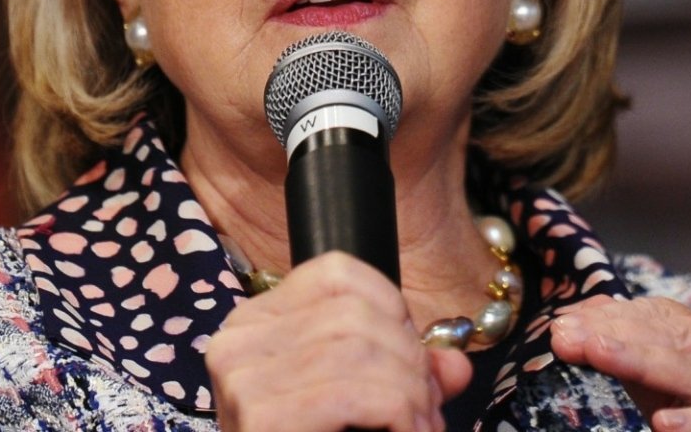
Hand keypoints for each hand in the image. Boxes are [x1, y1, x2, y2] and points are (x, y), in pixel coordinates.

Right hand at [206, 251, 472, 431]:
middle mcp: (237, 341)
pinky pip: (359, 392)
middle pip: (357, 313)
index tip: (408, 368)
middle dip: (409, 364)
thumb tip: (454, 365)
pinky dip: (399, 416)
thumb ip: (409, 379)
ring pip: (364, 349)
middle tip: (420, 414)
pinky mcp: (260, 418)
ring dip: (409, 397)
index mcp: (256, 324)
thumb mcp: (366, 410)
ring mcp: (241, 379)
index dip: (394, 313)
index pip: (340, 275)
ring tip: (413, 429)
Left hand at [548, 296, 690, 431]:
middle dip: (619, 336)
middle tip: (566, 335)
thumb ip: (643, 363)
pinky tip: (666, 424)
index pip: (668, 318)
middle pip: (682, 339)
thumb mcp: (689, 392)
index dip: (615, 319)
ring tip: (599, 354)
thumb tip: (576, 325)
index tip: (564, 323)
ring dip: (649, 364)